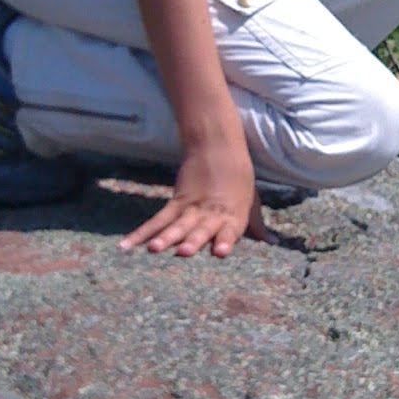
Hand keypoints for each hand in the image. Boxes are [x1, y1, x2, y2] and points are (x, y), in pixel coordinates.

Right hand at [119, 146, 266, 258]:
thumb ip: (257, 224)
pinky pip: (158, 219)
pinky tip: (127, 245)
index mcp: (233, 214)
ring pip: (176, 224)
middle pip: (200, 228)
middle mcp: (211, 212)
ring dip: (164, 238)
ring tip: (154, 249)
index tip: (220, 252)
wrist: (217, 146)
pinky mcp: (176, 201)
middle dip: (192, 240)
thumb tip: (271, 242)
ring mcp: (191, 207)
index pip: (230, 229)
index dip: (225, 240)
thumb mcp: (252, 200)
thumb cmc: (239, 177)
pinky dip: (142, 232)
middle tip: (184, 252)